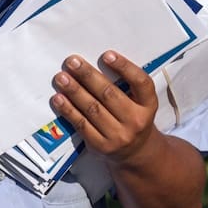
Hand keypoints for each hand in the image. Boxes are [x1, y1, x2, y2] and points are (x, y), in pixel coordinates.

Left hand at [50, 50, 158, 164]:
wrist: (136, 152)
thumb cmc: (133, 117)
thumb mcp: (139, 102)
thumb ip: (125, 85)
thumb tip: (93, 64)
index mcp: (148, 105)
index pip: (140, 83)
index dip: (125, 67)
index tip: (107, 55)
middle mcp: (136, 121)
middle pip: (109, 94)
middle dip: (88, 76)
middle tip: (72, 62)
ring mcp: (119, 136)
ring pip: (93, 109)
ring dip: (74, 91)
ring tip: (61, 78)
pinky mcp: (102, 146)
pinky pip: (82, 125)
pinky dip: (68, 110)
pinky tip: (58, 99)